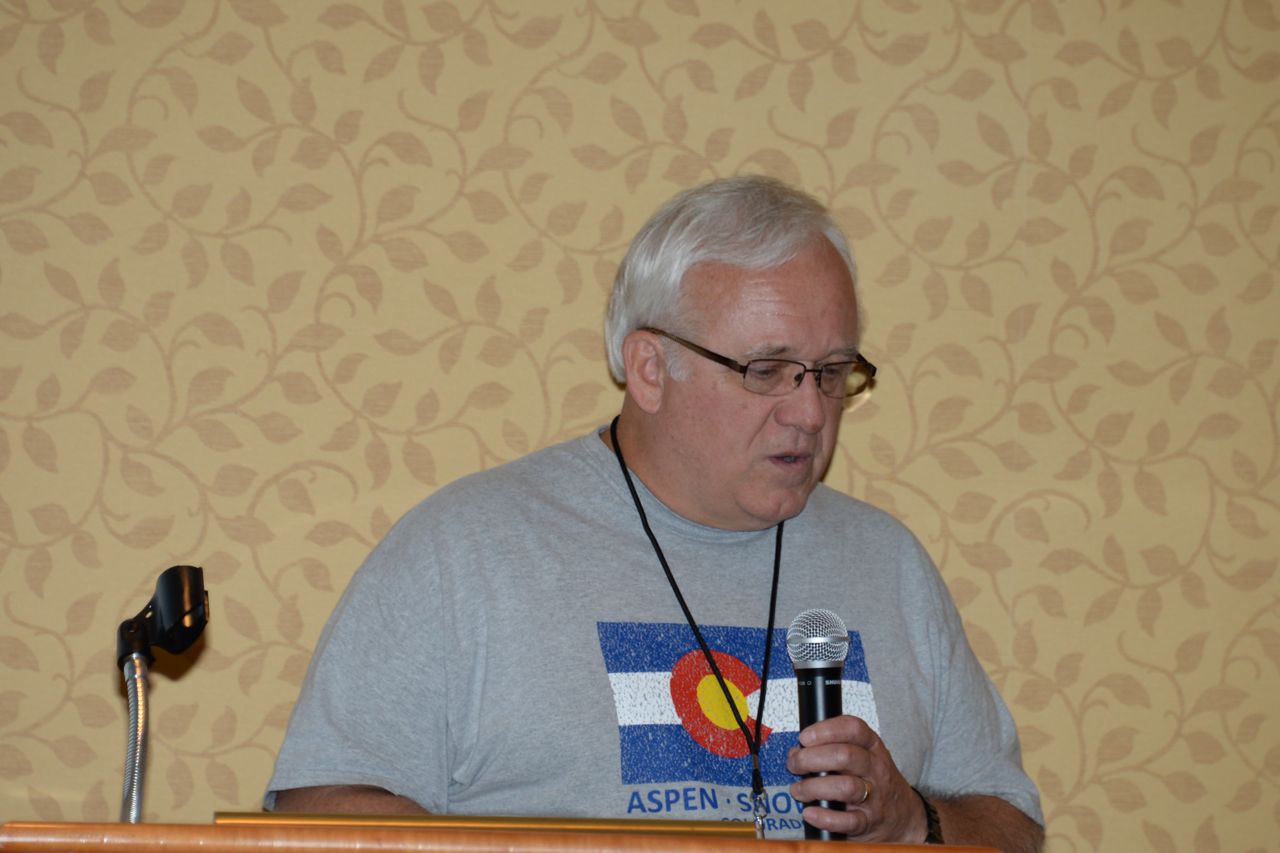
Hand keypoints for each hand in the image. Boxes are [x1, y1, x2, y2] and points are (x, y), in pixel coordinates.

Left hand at [786, 715, 925, 842]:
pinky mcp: (868, 822)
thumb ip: (832, 748)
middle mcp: (875, 768)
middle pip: (844, 756)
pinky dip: (824, 818)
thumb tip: (797, 751)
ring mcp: (874, 796)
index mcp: (872, 747)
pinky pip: (847, 821)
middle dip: (811, 758)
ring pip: (845, 787)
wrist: (904, 816)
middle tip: (795, 764)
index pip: (852, 729)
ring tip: (798, 790)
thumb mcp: (863, 756)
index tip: (805, 737)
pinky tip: (810, 813)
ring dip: (814, 787)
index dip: (825, 730)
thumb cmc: (874, 781)